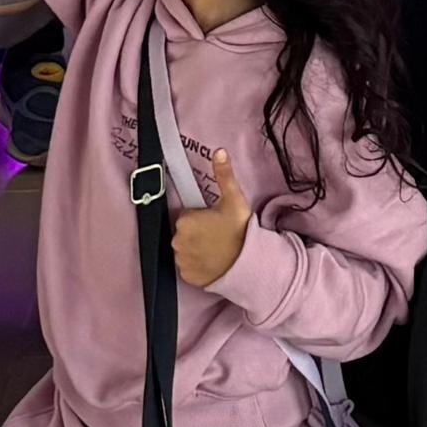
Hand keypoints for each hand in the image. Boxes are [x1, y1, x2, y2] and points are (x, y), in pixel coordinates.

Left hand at [168, 146, 255, 287]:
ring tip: (214, 249)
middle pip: (183, 232)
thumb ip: (224, 174)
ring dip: (194, 249)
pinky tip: (210, 262)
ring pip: (184, 250)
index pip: (186, 215)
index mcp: (184, 220)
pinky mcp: (187, 276)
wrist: (250, 263)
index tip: (213, 221)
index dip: (200, 217)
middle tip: (216, 234)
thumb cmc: (240, 230)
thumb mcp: (234, 199)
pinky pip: (187, 267)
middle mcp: (177, 241)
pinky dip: (196, 265)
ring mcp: (181, 260)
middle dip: (195, 232)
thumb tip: (218, 150)